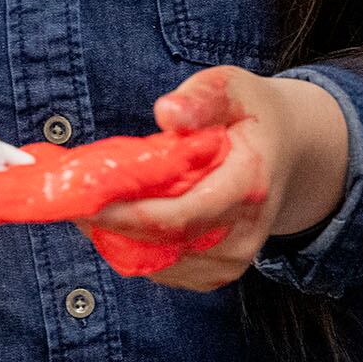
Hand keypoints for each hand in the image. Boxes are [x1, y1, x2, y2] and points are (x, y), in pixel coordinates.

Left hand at [81, 68, 348, 292]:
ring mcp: (231, 260)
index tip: (84, 198)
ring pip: (156, 262)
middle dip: (110, 223)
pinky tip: (119, 217)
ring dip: (117, 236)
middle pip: (163, 243)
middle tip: (72, 197)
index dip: (128, 213)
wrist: (291, 151)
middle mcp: (243, 233)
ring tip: (93, 201)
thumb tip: (167, 112)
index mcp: (249, 185)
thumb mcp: (232, 88)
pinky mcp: (216, 274)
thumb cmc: (251, 114)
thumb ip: (200, 98)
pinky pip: (161, 269)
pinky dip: (133, 246)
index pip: (183, 216)